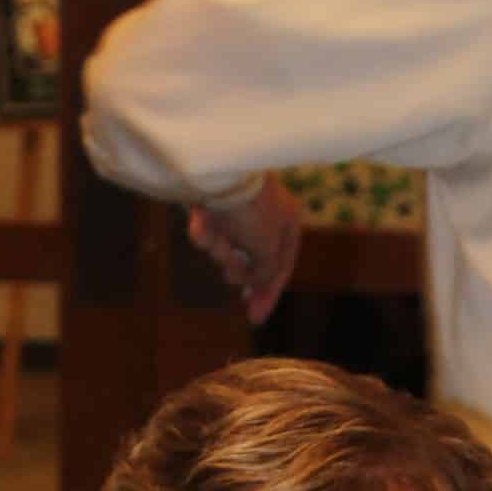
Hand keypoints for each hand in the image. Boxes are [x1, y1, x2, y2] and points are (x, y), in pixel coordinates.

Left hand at [187, 174, 300, 322]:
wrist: (217, 172)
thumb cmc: (252, 212)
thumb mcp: (267, 250)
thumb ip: (266, 274)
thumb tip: (260, 284)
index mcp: (288, 221)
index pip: (282, 266)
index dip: (268, 294)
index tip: (254, 318)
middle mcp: (265, 214)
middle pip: (252, 259)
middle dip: (238, 270)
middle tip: (230, 275)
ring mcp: (237, 208)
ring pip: (228, 248)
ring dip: (221, 252)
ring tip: (217, 244)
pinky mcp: (212, 204)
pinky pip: (210, 231)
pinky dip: (205, 233)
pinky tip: (203, 225)